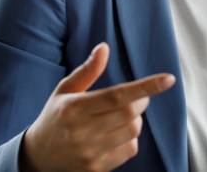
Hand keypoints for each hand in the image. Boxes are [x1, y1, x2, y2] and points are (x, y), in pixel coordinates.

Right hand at [20, 42, 175, 171]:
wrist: (38, 157)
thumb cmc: (55, 117)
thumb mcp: (65, 90)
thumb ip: (87, 71)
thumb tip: (104, 47)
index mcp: (74, 108)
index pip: (117, 95)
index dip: (146, 87)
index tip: (169, 79)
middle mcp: (82, 131)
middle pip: (130, 114)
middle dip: (140, 101)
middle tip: (134, 98)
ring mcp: (90, 153)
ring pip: (133, 131)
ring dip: (135, 120)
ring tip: (120, 117)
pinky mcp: (96, 169)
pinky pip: (130, 150)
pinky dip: (130, 139)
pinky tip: (115, 135)